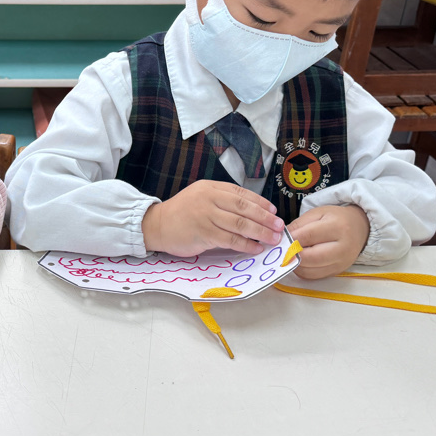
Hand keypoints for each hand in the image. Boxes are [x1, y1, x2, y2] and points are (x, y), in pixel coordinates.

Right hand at [141, 180, 283, 256]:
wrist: (157, 225)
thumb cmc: (181, 213)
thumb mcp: (200, 197)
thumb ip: (222, 200)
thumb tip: (251, 212)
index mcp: (210, 188)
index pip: (241, 193)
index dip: (260, 203)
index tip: (273, 211)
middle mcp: (209, 199)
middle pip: (244, 208)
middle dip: (265, 218)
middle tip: (278, 226)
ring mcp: (206, 216)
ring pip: (240, 224)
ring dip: (260, 232)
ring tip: (272, 238)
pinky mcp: (204, 233)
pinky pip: (231, 239)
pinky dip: (246, 244)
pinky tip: (255, 248)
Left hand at [287, 204, 370, 278]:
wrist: (359, 228)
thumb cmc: (336, 218)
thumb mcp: (318, 213)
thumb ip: (299, 225)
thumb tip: (282, 238)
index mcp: (338, 227)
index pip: (308, 236)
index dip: (291, 239)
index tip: (280, 239)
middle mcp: (342, 248)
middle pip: (310, 257)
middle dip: (292, 254)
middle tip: (283, 249)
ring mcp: (341, 262)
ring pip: (310, 270)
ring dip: (295, 264)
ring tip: (289, 255)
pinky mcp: (337, 271)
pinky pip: (314, 276)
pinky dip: (302, 270)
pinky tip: (299, 261)